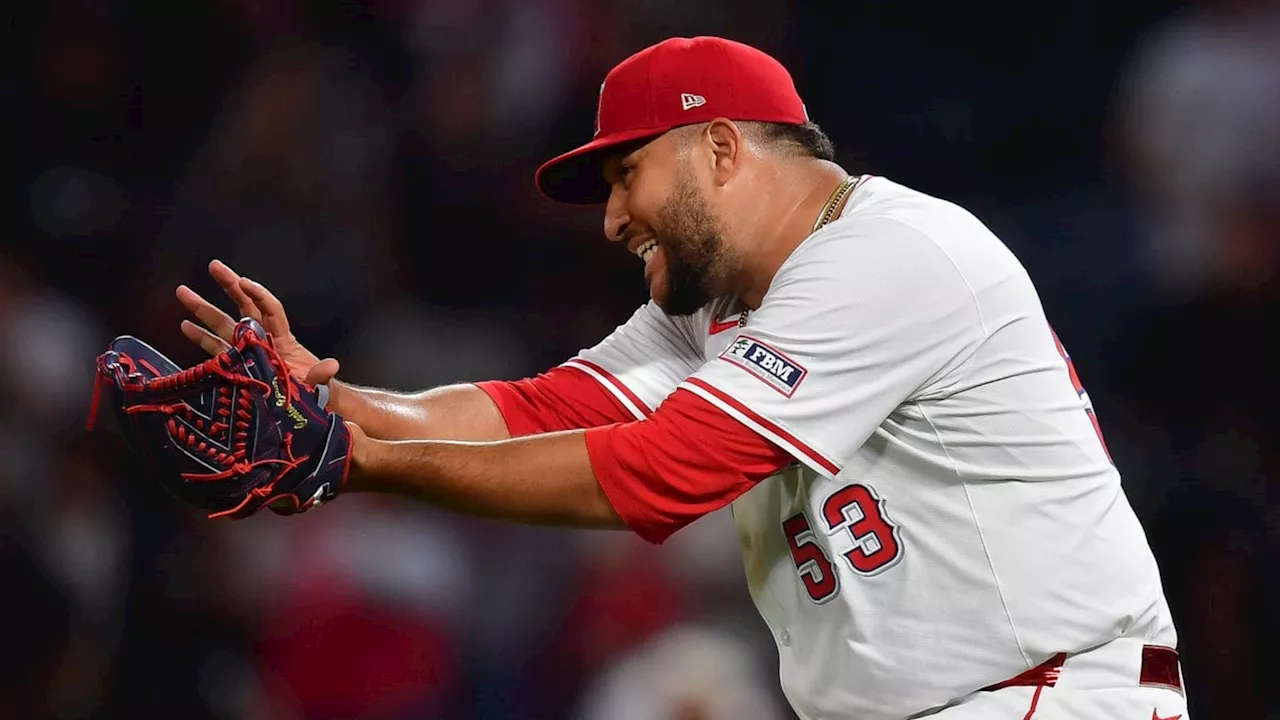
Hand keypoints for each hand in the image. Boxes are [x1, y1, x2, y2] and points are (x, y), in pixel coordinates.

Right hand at [175, 259, 340, 386]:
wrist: (307, 410)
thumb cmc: (315, 393)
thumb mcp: (318, 385)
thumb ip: (320, 375)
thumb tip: (331, 366)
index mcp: (283, 340)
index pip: (270, 311)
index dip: (259, 295)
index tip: (243, 282)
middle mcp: (262, 340)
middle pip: (245, 307)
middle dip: (230, 285)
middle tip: (214, 266)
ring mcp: (247, 351)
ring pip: (223, 324)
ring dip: (203, 309)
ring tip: (182, 291)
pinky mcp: (236, 366)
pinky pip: (216, 350)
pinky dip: (200, 337)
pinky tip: (184, 325)